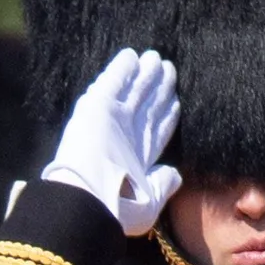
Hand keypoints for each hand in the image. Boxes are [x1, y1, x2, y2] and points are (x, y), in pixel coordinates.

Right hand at [43, 48, 181, 236]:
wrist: (88, 200)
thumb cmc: (119, 209)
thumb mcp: (150, 201)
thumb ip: (164, 184)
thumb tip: (174, 173)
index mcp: (136, 158)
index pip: (155, 130)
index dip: (166, 115)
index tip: (176, 101)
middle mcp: (124, 136)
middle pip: (147, 106)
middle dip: (158, 89)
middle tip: (168, 68)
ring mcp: (110, 120)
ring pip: (134, 91)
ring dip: (145, 75)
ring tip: (158, 58)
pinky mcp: (97, 107)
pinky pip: (113, 82)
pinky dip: (121, 69)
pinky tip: (131, 56)